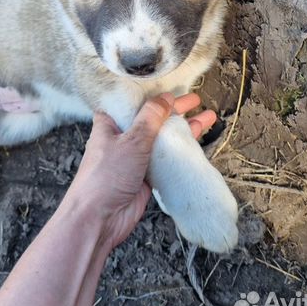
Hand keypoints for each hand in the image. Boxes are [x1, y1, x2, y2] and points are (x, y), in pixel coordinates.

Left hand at [68, 93, 215, 250]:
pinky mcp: (145, 174)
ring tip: (208, 118)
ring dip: (183, 129)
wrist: (98, 219)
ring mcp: (135, 156)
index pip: (133, 101)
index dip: (153, 93)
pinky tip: (197, 142)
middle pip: (153, 118)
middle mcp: (122, 137)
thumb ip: (150, 118)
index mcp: (110, 122)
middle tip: (196, 100)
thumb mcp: (131, 141)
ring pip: (162, 138)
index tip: (173, 86)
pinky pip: (166, 158)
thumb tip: (165, 98)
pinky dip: (181, 150)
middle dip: (175, 110)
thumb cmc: (106, 176)